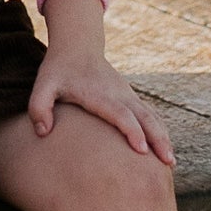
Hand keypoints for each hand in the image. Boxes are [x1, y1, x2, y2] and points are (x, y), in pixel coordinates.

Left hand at [30, 0, 175, 164]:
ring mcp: (127, 95)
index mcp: (99, 94)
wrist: (78, 47)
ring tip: (171, 162)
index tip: (141, 150)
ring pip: (152, 116)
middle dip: (158, 139)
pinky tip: (164, 149)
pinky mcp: (131, 98)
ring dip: (163, 137)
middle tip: (168, 162)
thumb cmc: (58, 70)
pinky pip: (150, 115)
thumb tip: (43, 132)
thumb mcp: (42, 85)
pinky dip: (160, 131)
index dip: (131, 131)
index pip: (120, 113)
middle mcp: (119, 94)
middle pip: (145, 117)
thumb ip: (39, 107)